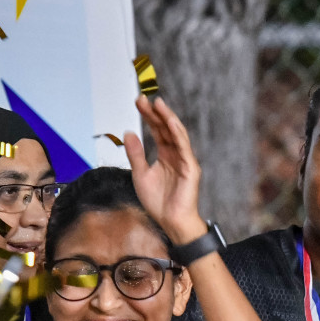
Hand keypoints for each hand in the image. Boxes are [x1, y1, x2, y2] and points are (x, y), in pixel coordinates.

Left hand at [124, 95, 205, 244]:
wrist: (170, 221)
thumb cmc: (158, 202)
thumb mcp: (140, 174)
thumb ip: (136, 154)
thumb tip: (128, 133)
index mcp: (165, 155)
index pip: (157, 130)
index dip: (148, 116)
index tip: (139, 102)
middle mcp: (175, 154)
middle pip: (166, 129)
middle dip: (155, 113)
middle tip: (143, 98)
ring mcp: (184, 160)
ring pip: (176, 134)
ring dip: (168, 118)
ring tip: (158, 104)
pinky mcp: (190, 168)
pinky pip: (184, 148)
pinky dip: (178, 134)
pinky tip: (170, 122)